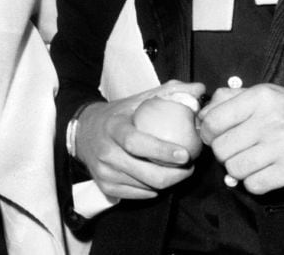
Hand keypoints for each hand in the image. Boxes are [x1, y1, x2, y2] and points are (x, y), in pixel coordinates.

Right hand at [73, 80, 204, 199]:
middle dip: (175, 175)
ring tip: (176, 170)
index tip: (185, 154)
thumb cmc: (117, 115)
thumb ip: (169, 92)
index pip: (136, 143)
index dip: (162, 151)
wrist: (84, 131)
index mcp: (113, 127)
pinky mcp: (105, 187)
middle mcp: (105, 152)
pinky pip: (139, 195)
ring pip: (146, 188)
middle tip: (189, 167)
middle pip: (145, 174)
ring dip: (167, 182)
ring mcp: (104, 172)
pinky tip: (158, 177)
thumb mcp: (137, 100)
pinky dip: (153, 189)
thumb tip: (199, 89)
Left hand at [197, 84, 283, 194]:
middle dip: (223, 153)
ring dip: (238, 169)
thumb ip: (233, 98)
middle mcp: (271, 120)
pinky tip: (263, 173)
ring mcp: (283, 147)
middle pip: (221, 148)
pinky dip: (254, 183)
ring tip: (250, 162)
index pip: (214, 120)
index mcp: (261, 98)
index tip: (213, 136)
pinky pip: (254, 185)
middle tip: (235, 151)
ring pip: (234, 168)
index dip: (208, 132)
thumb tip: (203, 114)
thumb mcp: (269, 94)